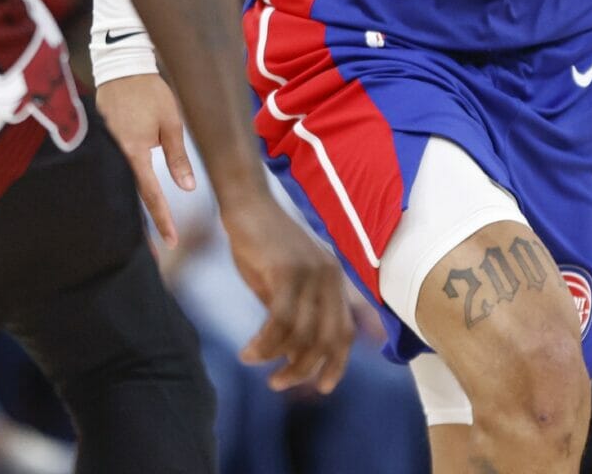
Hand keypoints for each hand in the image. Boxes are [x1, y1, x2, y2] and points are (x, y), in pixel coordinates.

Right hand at [97, 74, 194, 245]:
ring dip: (133, 210)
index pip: (150, 194)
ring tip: (144, 236)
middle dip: (144, 225)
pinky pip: (113, 172)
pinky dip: (122, 190)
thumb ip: (177, 157)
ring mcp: (105, 150)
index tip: (171, 241)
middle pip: (131, 197)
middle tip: (155, 252)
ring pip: (121, 188)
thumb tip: (187, 188)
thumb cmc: (150, 92)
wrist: (121, 67)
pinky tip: (128, 203)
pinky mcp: (101, 144)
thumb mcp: (171, 122)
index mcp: (134, 152)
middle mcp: (116, 155)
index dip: (162, 219)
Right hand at [224, 195, 354, 392]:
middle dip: (304, 368)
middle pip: (326, 338)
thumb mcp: (282, 283)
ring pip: (302, 334)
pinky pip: (280, 321)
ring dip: (277, 358)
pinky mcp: (288, 270)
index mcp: (334, 280)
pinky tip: (249, 352)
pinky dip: (265, 343)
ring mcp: (311, 273)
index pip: (345, 331)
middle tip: (278, 384)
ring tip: (254, 363)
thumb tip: (292, 354)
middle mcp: (330, 277)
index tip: (322, 387)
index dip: (336, 363)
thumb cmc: (261, 243)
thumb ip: (294, 313)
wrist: (247, 204)